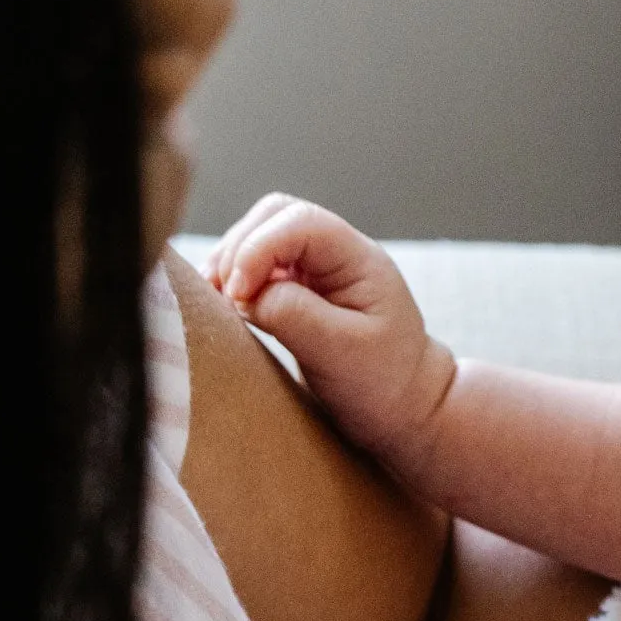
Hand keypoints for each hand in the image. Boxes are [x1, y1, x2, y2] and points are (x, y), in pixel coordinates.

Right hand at [206, 195, 452, 471]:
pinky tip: (224, 307)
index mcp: (360, 260)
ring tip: (218, 303)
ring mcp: (315, 268)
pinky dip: (232, 278)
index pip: (300, 222)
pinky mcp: (296, 287)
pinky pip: (254, 264)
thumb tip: (243, 292)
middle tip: (224, 297)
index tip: (238, 295)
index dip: (258, 249)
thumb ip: (293, 314)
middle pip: (274, 215)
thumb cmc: (382, 380)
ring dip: (230, 262)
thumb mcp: (341, 351)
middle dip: (238, 249)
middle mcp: (337, 253)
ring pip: (258, 234)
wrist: (402, 405)